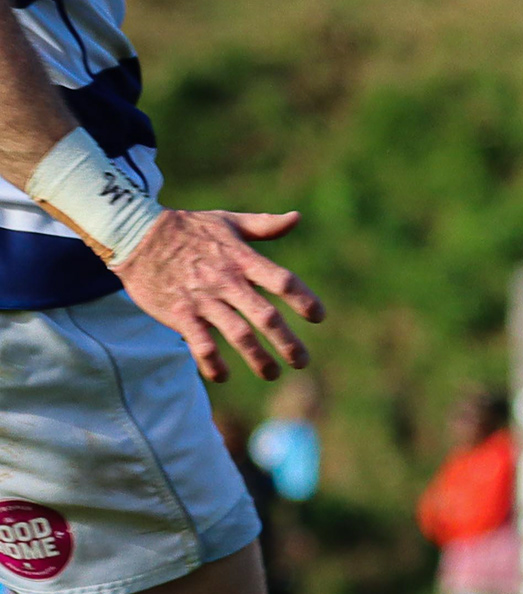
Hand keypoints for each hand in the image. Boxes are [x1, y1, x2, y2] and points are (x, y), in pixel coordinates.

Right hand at [115, 208, 321, 382]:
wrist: (134, 233)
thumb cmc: (186, 228)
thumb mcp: (227, 221)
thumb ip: (264, 225)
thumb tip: (296, 218)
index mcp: (242, 259)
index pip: (283, 282)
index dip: (305, 300)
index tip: (318, 317)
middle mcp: (226, 281)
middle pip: (266, 316)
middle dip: (288, 343)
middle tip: (301, 361)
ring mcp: (202, 299)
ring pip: (238, 335)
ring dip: (257, 359)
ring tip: (272, 373)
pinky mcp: (179, 313)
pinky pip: (200, 344)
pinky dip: (212, 363)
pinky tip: (223, 376)